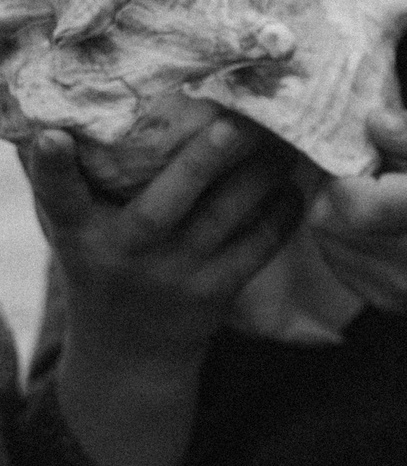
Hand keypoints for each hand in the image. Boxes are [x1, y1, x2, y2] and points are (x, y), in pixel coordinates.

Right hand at [25, 115, 304, 360]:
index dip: (52, 167)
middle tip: (234, 121)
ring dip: (258, 176)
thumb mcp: (75, 231)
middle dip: (200, 162)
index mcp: (80, 233)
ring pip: (223, 218)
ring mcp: (175, 275)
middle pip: (163, 206)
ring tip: (283, 137)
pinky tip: (294, 185)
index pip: (58, 198)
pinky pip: (256, 247)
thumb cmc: (103, 265)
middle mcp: (126, 253)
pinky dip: (280, 214)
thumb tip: (64, 113)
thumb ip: (73, 184)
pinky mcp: (216, 292)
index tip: (53, 136)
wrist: (132, 352)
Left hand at [306, 110, 406, 312]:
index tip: (366, 158)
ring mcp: (403, 286)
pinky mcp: (387, 301)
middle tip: (367, 175)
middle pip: (331, 220)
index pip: (362, 204)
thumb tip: (373, 123)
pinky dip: (344, 237)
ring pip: (325, 239)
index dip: (345, 173)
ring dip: (337, 212)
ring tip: (376, 199)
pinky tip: (379, 227)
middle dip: (334, 188)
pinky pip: (336, 260)